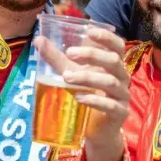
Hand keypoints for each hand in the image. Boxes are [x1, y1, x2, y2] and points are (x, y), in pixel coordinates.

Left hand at [34, 27, 129, 144]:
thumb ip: (57, 59)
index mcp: (112, 65)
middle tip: (70, 53)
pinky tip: (79, 98)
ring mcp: (122, 96)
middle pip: (113, 60)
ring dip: (87, 78)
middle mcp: (121, 77)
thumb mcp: (71, 75)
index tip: (89, 31)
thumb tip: (38, 40)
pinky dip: (95, 100)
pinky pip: (111, 105)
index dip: (107, 37)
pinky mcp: (120, 113)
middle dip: (92, 55)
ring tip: (67, 78)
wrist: (96, 129)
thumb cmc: (87, 96)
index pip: (117, 45)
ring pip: (110, 82)